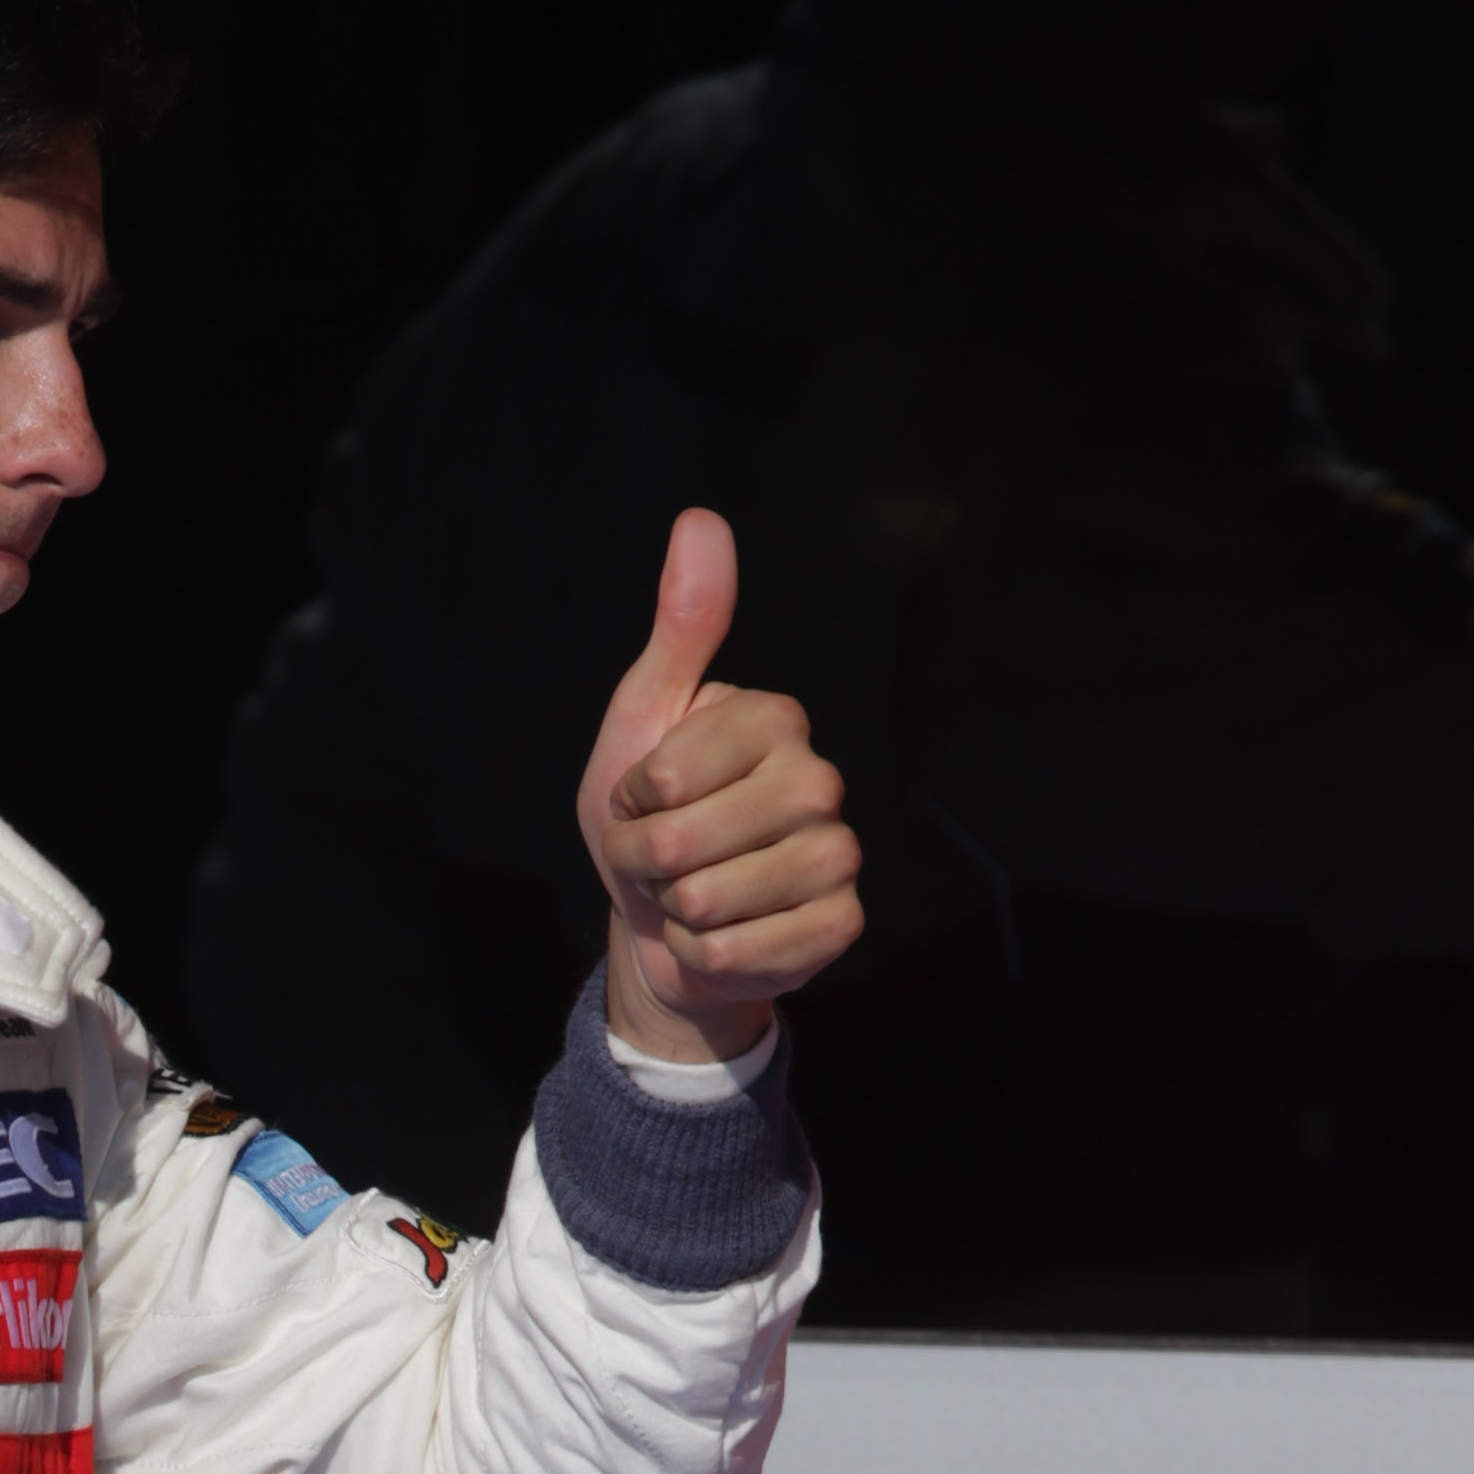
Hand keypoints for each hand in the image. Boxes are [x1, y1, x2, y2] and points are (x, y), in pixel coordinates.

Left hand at [576, 507, 862, 1062]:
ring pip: (712, 901)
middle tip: (659, 860)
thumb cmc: (647, 819)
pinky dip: (707, 956)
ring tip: (686, 897)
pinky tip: (721, 939)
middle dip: (643, 864)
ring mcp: (838, 854)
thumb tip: (702, 517)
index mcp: (773, 719)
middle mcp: (818, 779)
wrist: (663, 927)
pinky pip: (745, 951)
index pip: (668, 774)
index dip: (632, 802)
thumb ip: (679, 628)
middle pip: (686, 840)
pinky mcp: (841, 923)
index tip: (643, 800)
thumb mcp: (641, 719)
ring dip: (672, 913)